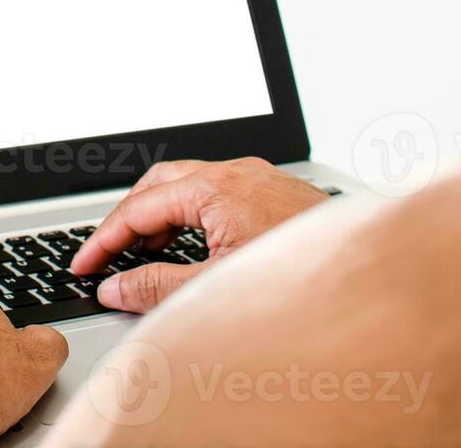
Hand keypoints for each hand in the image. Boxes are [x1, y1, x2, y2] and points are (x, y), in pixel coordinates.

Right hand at [70, 157, 327, 312]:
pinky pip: (219, 192)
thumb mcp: (215, 287)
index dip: (104, 239)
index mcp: (217, 188)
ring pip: (191, 184)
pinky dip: (193, 215)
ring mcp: (261, 179)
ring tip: (147, 253)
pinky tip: (196, 245)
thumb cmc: (305, 279)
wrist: (375, 280)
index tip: (85, 265)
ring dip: (162, 215)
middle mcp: (239, 174)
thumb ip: (157, 286)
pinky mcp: (278, 193)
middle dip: (129, 217)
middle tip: (108, 252)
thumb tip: (115, 286)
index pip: (140, 208)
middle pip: (161, 183)